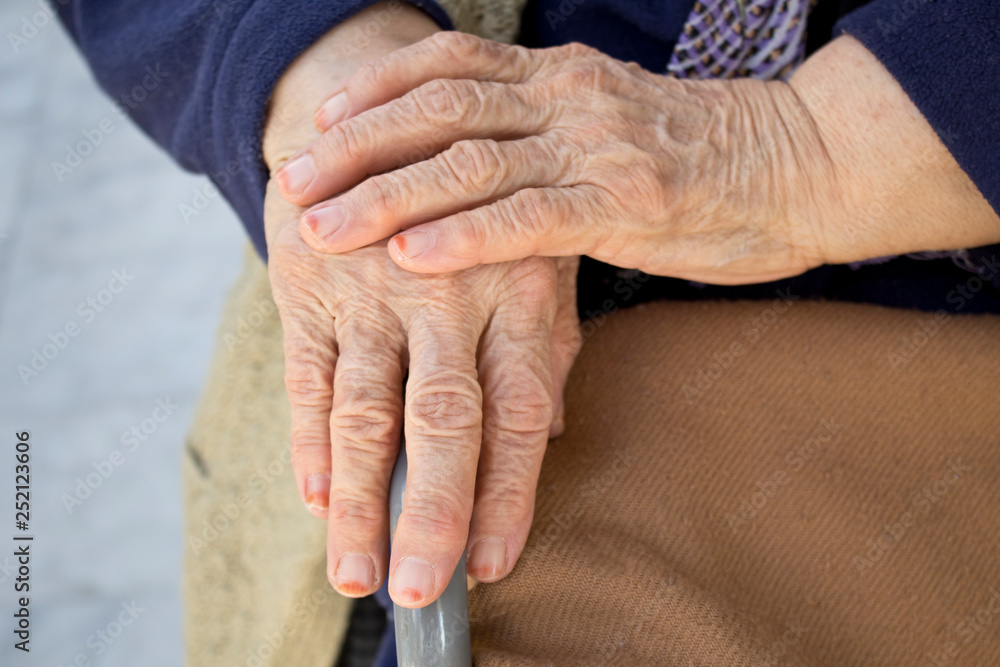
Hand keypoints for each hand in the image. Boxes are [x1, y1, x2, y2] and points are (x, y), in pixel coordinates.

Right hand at [263, 8, 580, 608]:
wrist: (384, 120)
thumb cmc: (478, 213)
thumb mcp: (534, 262)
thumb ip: (545, 349)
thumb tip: (549, 437)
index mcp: (520, 295)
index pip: (519, 413)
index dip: (507, 494)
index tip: (493, 565)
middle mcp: (450, 296)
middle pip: (444, 420)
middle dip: (432, 513)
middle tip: (419, 591)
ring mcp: (375, 290)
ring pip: (366, 409)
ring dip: (358, 499)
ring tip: (354, 571)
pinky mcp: (311, 284)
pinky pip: (308, 374)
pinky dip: (309, 441)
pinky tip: (314, 496)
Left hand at [276, 32, 999, 283]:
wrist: (803, 165)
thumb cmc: (706, 160)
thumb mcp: (615, 129)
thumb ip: (550, 139)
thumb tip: (489, 170)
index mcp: (560, 77)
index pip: (448, 66)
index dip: (376, 93)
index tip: (321, 125)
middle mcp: (567, 98)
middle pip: (437, 110)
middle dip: (356, 148)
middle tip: (292, 184)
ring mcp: (594, 146)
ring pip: (467, 162)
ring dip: (386, 196)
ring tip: (322, 230)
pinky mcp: (625, 203)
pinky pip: (527, 216)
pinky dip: (463, 236)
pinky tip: (409, 259)